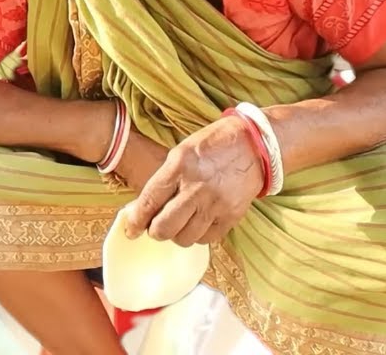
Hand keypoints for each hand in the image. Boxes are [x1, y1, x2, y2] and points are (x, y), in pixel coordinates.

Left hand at [123, 117, 263, 246]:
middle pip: (164, 228)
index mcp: (179, 167)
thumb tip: (143, 207)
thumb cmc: (212, 146)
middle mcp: (196, 188)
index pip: (149, 201)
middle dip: (155, 231)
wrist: (254, 145)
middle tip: (156, 226)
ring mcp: (216, 204)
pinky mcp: (232, 216)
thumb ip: (163, 180)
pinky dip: (197, 235)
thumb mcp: (180, 153)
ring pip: (184, 238)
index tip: (131, 230)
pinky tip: (197, 222)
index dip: (136, 220)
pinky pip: (207, 239)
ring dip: (177, 234)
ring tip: (180, 222)